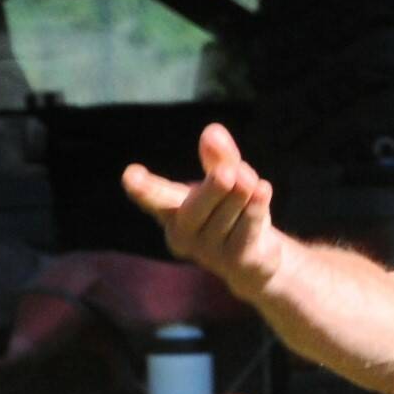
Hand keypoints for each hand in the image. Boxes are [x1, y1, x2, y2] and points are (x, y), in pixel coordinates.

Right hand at [123, 123, 287, 297]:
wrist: (252, 261)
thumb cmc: (228, 210)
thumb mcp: (225, 178)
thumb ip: (219, 157)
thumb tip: (213, 131)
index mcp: (171, 210)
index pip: (154, 198)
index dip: (143, 188)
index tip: (131, 176)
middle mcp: (183, 235)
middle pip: (195, 209)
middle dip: (212, 189)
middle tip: (229, 171)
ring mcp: (209, 253)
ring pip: (226, 217)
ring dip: (242, 194)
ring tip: (250, 177)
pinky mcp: (237, 262)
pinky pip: (246, 232)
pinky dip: (255, 209)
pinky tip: (263, 190)